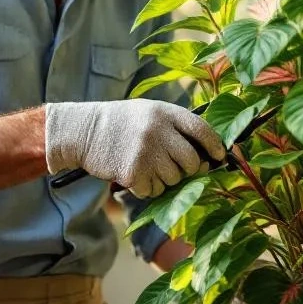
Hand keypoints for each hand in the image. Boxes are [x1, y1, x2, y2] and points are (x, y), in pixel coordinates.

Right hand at [44, 99, 225, 198]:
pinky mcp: (133, 172)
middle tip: (173, 167)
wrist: (83, 131)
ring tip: (146, 167)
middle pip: (191, 161)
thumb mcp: (149, 113)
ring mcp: (146, 152)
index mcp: (165, 112)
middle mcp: (158, 131)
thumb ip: (175, 128)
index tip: (219, 157)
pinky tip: (134, 174)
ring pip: (174, 180)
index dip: (215, 146)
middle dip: (188, 170)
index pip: (202, 130)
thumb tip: (207, 155)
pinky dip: (147, 188)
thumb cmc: (121, 124)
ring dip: (164, 180)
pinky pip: (154, 190)